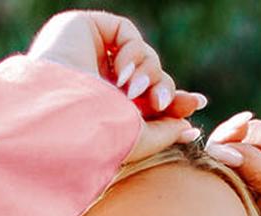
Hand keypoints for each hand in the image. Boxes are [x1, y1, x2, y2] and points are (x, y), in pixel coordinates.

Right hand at [28, 10, 205, 164]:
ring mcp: (90, 55)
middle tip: (161, 103)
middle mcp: (97, 80)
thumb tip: (189, 127)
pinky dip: (133, 53)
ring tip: (133, 92)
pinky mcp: (84, 30)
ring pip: (142, 55)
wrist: (64, 115)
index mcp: (105, 107)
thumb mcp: (138, 141)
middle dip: (162, 88)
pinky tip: (121, 74)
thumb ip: (166, 132)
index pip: (147, 97)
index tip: (197, 102)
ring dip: (148, 74)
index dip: (173, 99)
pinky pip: (127, 34)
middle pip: (150, 75)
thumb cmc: (94, 138)